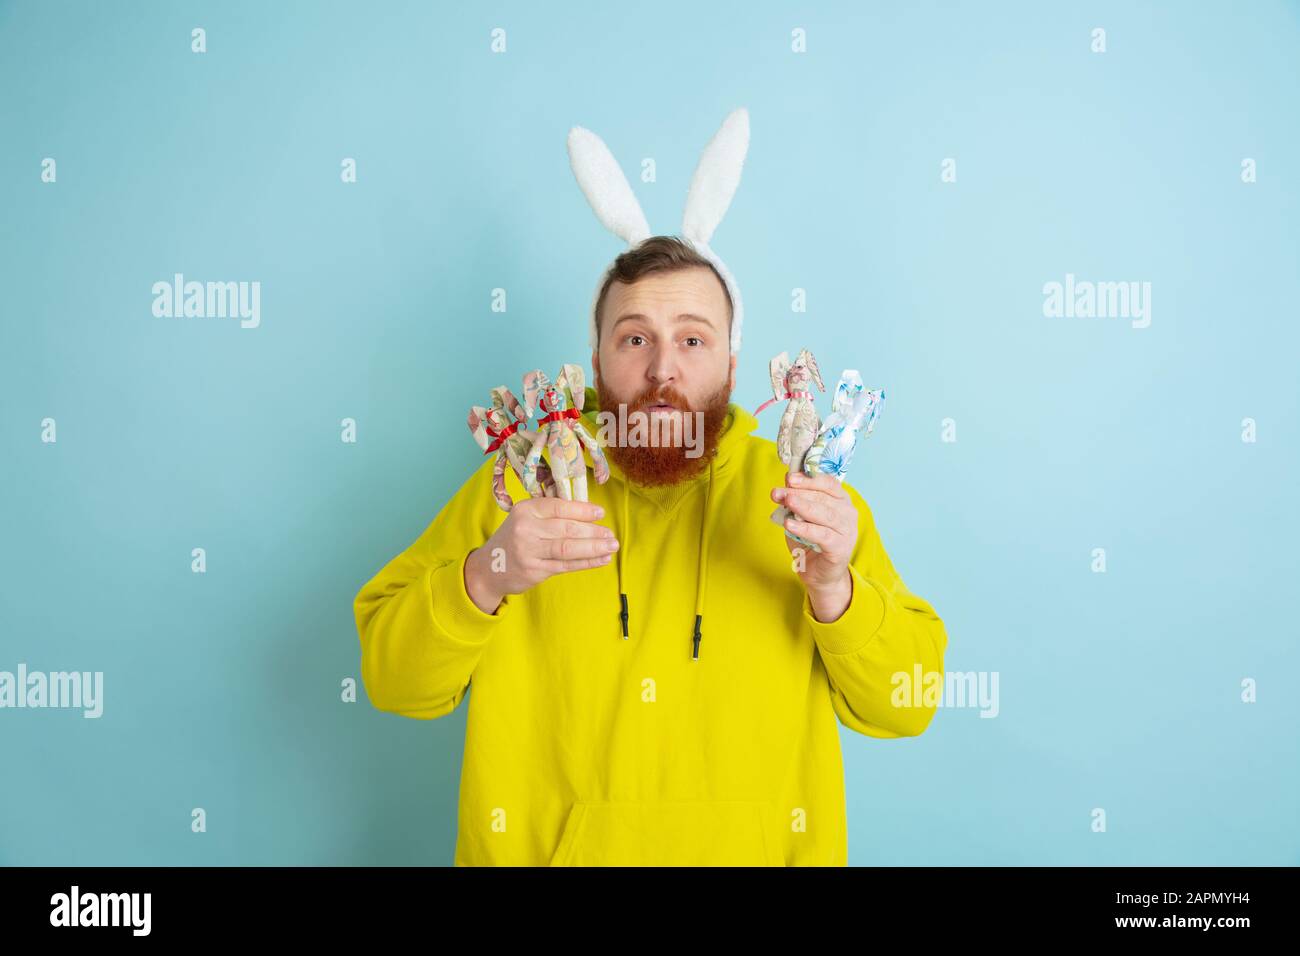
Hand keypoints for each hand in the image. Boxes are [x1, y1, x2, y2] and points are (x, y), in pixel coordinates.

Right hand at [464, 496, 616, 613]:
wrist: (489, 568)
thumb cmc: (515, 539)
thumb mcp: (525, 519)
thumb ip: (550, 515)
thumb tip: (589, 514)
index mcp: (525, 510)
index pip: (559, 507)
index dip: (582, 510)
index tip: (600, 513)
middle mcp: (525, 529)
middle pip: (566, 529)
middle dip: (593, 532)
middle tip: (611, 534)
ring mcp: (529, 551)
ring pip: (568, 548)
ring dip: (594, 547)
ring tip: (611, 546)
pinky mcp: (534, 570)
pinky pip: (566, 566)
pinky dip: (586, 562)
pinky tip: (601, 560)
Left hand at [771, 472, 857, 621]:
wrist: (819, 574)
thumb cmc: (810, 542)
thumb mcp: (800, 517)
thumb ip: (796, 502)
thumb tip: (784, 486)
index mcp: (840, 500)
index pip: (828, 483)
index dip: (808, 479)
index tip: (789, 478)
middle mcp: (848, 513)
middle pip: (823, 497)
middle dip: (799, 492)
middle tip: (778, 491)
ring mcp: (847, 530)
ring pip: (825, 514)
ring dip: (803, 506)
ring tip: (786, 502)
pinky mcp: (840, 548)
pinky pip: (822, 535)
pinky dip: (805, 528)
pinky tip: (790, 524)